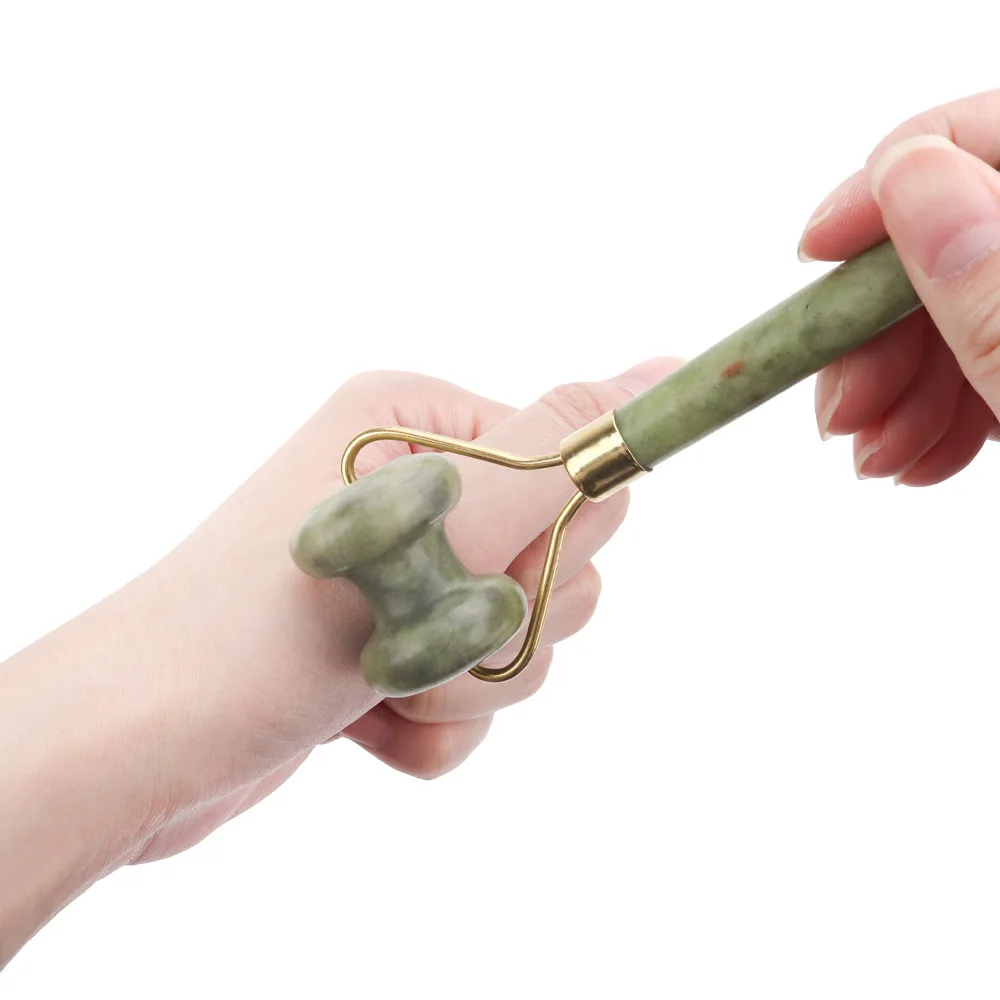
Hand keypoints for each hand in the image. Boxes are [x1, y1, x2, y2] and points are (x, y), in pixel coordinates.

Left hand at [0, 357, 678, 960]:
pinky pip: (464, 695)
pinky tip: (362, 726)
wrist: (141, 745)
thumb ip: (564, 451)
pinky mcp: (380, 649)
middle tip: (423, 631)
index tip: (490, 572)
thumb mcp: (443, 521)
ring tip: (381, 686)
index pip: (573, 470)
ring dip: (464, 684)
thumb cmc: (281, 620)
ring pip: (513, 640)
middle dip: (505, 625)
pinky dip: (430, 726)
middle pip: (553, 562)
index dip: (552, 542)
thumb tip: (670, 366)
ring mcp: (396, 575)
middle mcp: (411, 489)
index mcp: (423, 423)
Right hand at [798, 89, 999, 483]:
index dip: (890, 181)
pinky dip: (932, 409)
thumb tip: (911, 177)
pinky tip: (915, 455)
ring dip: (892, 384)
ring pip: (955, 304)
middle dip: (876, 327)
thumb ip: (997, 290)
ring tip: (876, 454)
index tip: (812, 252)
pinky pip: (979, 354)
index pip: (990, 138)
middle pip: (955, 234)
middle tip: (841, 408)